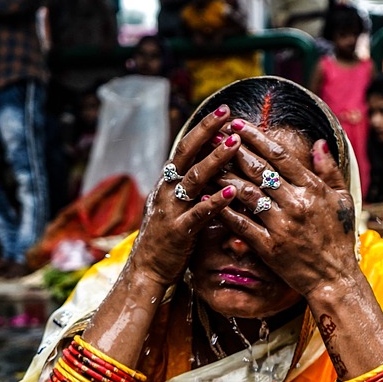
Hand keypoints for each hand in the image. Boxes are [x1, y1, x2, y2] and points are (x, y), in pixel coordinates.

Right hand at [129, 105, 241, 287]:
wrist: (147, 269)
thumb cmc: (169, 237)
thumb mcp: (178, 205)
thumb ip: (193, 186)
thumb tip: (215, 164)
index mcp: (168, 182)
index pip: (185, 147)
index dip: (203, 129)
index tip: (223, 111)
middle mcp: (167, 190)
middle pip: (186, 153)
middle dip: (207, 131)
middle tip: (228, 114)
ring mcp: (172, 209)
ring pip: (194, 179)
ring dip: (215, 160)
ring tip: (235, 144)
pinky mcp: (179, 231)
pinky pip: (198, 214)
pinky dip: (215, 202)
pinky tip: (232, 193)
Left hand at [215, 123, 359, 298]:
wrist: (334, 278)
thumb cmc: (338, 238)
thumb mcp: (342, 200)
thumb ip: (329, 170)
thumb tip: (319, 143)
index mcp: (312, 189)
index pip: (279, 157)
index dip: (256, 138)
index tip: (238, 125)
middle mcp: (296, 204)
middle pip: (258, 170)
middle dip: (234, 150)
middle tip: (214, 135)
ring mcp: (281, 226)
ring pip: (245, 194)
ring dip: (224, 176)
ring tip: (206, 163)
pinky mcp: (269, 246)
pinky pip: (241, 223)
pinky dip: (223, 209)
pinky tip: (209, 197)